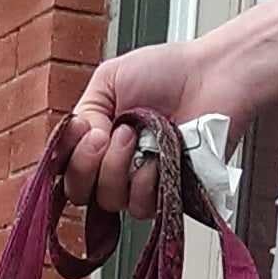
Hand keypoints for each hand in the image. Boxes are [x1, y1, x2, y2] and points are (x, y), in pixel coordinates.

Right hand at [64, 44, 247, 218]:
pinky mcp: (166, 196)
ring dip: (118, 168)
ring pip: (108, 201)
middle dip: (87, 165)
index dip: (66, 155)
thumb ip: (84, 113)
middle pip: (79, 191)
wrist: (213, 77)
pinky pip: (141, 206)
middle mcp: (114, 165)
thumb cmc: (169, 72)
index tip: (82, 129)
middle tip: (108, 135)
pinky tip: (159, 158)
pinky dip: (146, 182)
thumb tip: (81, 144)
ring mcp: (139, 182)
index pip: (64, 166)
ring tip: (138, 138)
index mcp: (97, 138)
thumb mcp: (110, 80)